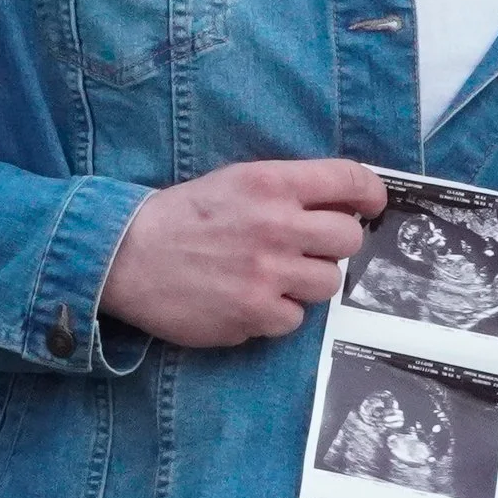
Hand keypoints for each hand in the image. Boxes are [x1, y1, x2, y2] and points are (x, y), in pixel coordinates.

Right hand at [98, 158, 387, 348]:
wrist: (126, 256)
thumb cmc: (183, 218)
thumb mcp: (235, 182)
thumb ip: (286, 190)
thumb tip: (343, 203)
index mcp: (271, 184)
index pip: (349, 180)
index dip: (371, 193)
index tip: (372, 205)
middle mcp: (276, 225)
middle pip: (349, 238)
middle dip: (335, 244)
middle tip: (309, 249)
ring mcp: (268, 272)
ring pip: (328, 283)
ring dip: (307, 282)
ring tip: (271, 275)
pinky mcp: (255, 312)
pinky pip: (295, 318)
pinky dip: (276, 312)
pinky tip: (247, 299)